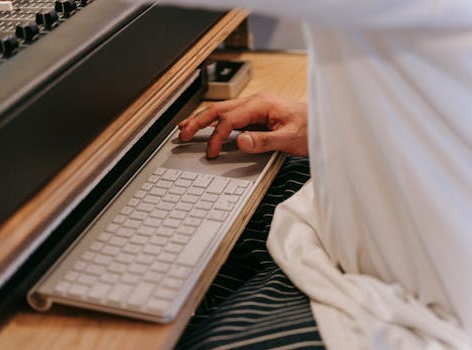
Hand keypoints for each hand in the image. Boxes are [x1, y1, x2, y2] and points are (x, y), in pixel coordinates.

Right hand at [178, 93, 307, 158]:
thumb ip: (264, 141)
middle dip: (198, 121)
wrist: (327, 124)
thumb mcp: (290, 138)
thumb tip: (240, 141)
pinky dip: (216, 122)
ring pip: (223, 111)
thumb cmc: (312, 129)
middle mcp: (256, 102)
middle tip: (182, 134)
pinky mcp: (257, 115)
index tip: (212, 152)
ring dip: (203, 119)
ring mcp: (256, 108)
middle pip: (220, 110)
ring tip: (186, 127)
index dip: (217, 137)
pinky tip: (209, 128)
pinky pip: (231, 116)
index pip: (230, 120)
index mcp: (262, 104)